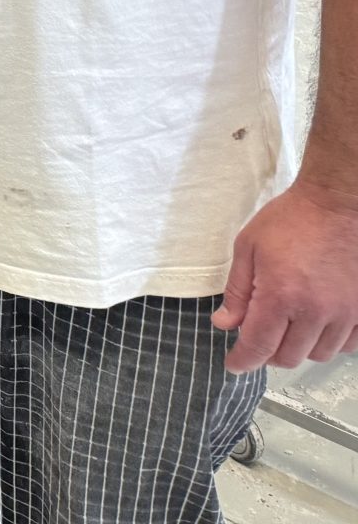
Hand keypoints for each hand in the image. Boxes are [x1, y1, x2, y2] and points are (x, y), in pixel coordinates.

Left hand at [212, 178, 357, 371]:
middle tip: (258, 336)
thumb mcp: (249, 247)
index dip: (243, 361)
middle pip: (289, 357)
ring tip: (288, 325)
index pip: (259, 347)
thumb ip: (236, 290)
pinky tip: (317, 324)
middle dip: (268, 353)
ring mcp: (346, 314)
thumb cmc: (290, 220)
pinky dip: (329, 342)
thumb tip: (225, 323)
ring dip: (299, 348)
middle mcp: (315, 312)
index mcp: (280, 297)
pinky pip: (348, 345)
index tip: (234, 365)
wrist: (338, 204)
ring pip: (319, 354)